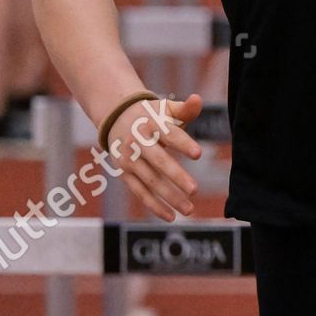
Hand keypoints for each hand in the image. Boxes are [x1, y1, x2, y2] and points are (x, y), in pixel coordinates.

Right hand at [106, 93, 204, 221]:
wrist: (116, 117)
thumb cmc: (151, 115)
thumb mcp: (166, 109)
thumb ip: (184, 109)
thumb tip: (198, 99)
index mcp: (151, 124)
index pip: (169, 134)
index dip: (183, 144)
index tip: (198, 154)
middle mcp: (138, 143)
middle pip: (159, 161)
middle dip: (176, 176)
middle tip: (195, 190)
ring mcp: (129, 160)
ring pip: (150, 181)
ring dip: (169, 197)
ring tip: (189, 209)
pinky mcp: (125, 174)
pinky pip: (140, 192)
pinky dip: (154, 206)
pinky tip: (171, 216)